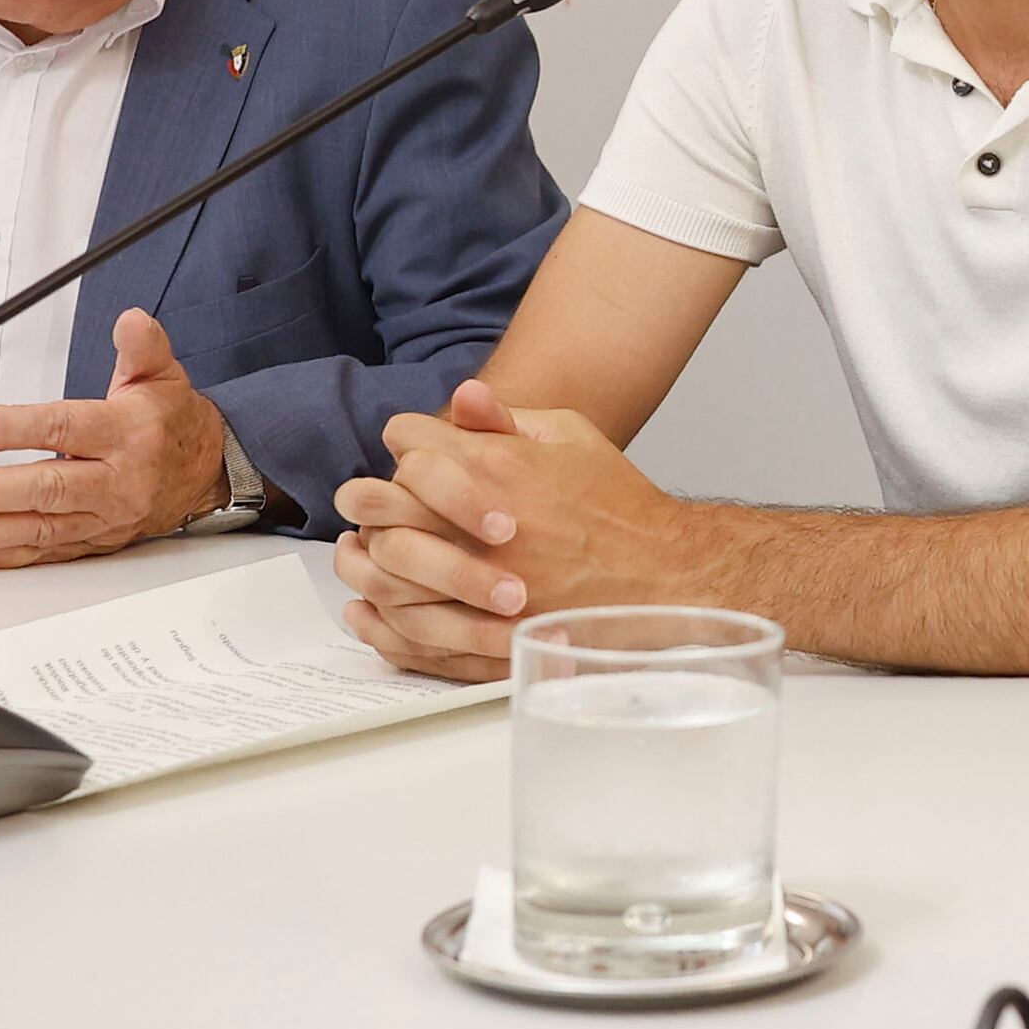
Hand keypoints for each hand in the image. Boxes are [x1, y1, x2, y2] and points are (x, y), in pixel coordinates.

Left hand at [0, 309, 232, 569]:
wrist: (208, 473)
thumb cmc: (173, 424)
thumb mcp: (164, 376)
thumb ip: (142, 347)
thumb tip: (131, 321)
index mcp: (127, 434)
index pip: (62, 429)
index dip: (11, 428)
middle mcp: (116, 481)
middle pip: (47, 489)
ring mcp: (104, 517)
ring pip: (41, 529)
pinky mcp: (95, 541)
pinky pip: (47, 554)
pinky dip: (6, 554)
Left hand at [329, 377, 679, 682]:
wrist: (661, 576)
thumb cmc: (618, 505)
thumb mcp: (571, 437)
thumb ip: (507, 418)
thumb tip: (463, 397)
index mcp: (494, 466)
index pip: (406, 438)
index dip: (407, 440)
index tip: (416, 453)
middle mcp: (473, 523)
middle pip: (376, 501)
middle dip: (368, 497)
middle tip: (377, 503)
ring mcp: (473, 582)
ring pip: (379, 565)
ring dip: (367, 557)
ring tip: (371, 554)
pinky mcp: (479, 631)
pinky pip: (402, 627)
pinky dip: (378, 619)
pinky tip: (375, 608)